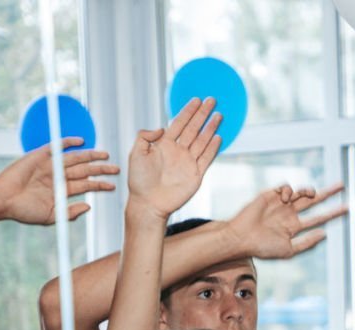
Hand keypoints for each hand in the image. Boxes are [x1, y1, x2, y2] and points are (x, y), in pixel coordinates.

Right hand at [0, 142, 118, 224]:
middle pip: (84, 170)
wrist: (3, 199)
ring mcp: (50, 165)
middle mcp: (59, 176)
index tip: (112, 186)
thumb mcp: (51, 216)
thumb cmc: (24, 210)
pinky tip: (81, 141)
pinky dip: (68, 142)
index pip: (86, 185)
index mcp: (63, 190)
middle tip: (115, 169)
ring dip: (90, 155)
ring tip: (105, 154)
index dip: (99, 185)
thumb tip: (88, 207)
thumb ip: (70, 212)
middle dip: (100, 169)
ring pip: (75, 158)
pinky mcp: (40, 156)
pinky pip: (57, 146)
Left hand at [126, 98, 222, 220]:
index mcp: (164, 145)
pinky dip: (212, 148)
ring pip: (202, 141)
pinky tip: (218, 137)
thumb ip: (145, 137)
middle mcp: (178, 151)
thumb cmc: (139, 181)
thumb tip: (161, 128)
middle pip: (194, 128)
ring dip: (211, 128)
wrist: (148, 203)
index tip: (196, 99)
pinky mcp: (196, 175)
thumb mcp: (136, 153)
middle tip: (212, 100)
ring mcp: (188, 163)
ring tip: (219, 116)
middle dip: (203, 114)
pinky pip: (206, 159)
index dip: (188, 111)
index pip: (179, 123)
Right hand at [228, 183, 346, 259]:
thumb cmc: (262, 248)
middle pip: (314, 201)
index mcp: (295, 228)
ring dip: (309, 191)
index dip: (333, 213)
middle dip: (328, 193)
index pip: (318, 219)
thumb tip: (324, 234)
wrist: (242, 238)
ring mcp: (281, 204)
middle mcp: (290, 214)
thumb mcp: (289, 250)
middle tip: (342, 185)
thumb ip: (307, 243)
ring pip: (301, 192)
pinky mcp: (271, 195)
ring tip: (311, 194)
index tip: (347, 209)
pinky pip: (286, 187)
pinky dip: (290, 190)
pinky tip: (286, 198)